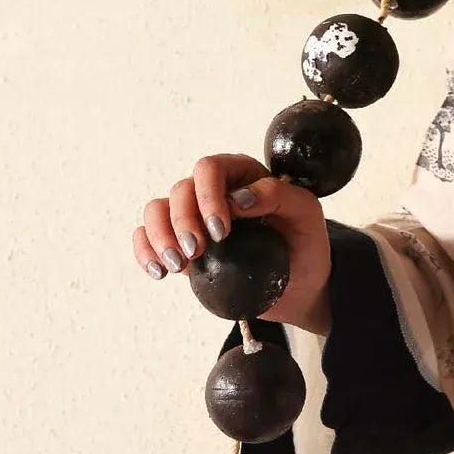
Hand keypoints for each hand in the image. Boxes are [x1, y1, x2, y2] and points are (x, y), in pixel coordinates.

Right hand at [133, 153, 333, 333]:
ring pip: (157, 210)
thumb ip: (280, 194)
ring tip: (178, 266)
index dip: (207, 196)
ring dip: (159, 236)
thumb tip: (239, 197)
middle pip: (180, 190)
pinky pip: (148, 237)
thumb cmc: (305, 243)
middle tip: (198, 252)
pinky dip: (145, 251)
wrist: (300, 285)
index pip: (210, 169)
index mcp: (242, 174)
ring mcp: (193, 216)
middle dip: (182, 221)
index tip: (221, 231)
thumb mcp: (308, 214)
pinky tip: (159, 272)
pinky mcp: (181, 243)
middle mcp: (213, 191)